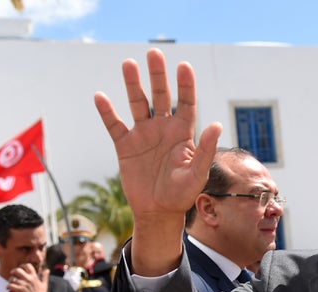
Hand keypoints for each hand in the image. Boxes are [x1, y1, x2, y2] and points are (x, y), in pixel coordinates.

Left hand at [7, 264, 50, 291]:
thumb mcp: (44, 284)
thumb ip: (45, 276)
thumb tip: (47, 270)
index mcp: (34, 277)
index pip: (28, 266)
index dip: (22, 266)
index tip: (21, 269)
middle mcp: (29, 279)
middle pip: (18, 270)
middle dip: (14, 271)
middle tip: (13, 274)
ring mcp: (24, 285)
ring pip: (13, 278)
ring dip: (10, 280)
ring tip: (11, 282)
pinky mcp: (20, 290)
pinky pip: (10, 285)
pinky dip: (8, 286)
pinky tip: (9, 288)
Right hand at [94, 49, 221, 223]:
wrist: (158, 211)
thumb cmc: (182, 194)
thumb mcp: (197, 174)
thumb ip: (206, 150)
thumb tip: (217, 125)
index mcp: (183, 133)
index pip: (185, 103)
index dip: (185, 85)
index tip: (183, 66)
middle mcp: (163, 129)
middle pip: (160, 96)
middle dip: (158, 76)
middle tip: (154, 53)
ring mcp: (143, 135)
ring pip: (137, 104)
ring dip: (132, 84)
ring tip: (128, 63)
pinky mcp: (125, 146)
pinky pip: (115, 125)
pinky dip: (107, 112)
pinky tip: (101, 97)